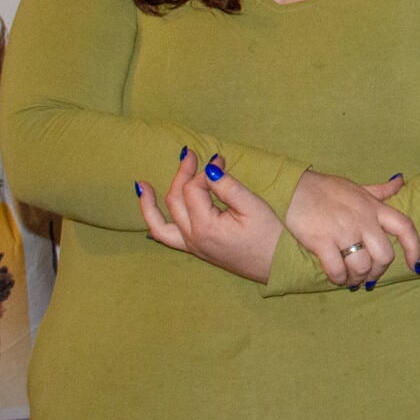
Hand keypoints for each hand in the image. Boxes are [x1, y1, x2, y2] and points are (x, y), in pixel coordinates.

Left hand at [137, 151, 278, 283]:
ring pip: (160, 223)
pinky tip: (152, 214)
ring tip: (141, 186)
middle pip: (175, 200)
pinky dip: (155, 223)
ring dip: (149, 203)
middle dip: (182, 174)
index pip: (194, 189)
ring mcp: (192, 246)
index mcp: (205, 226)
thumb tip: (210, 168)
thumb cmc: (270, 236)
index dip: (205, 171)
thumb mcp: (253, 206)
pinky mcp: (196, 249)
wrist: (278, 265)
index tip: (221, 158)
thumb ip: (228, 186)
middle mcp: (192, 238)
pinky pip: (166, 236)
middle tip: (189, 154)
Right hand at [284, 170, 419, 287]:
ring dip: (358, 278)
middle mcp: (363, 220)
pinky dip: (339, 278)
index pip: (405, 228)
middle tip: (369, 277)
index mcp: (374, 207)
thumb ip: (380, 190)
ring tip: (352, 280)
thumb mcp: (357, 186)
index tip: (415, 265)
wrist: (293, 188)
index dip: (414, 248)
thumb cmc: (326, 188)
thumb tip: (400, 180)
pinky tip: (337, 278)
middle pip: (384, 255)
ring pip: (362, 266)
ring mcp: (343, 231)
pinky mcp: (321, 241)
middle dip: (379, 271)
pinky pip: (337, 269)